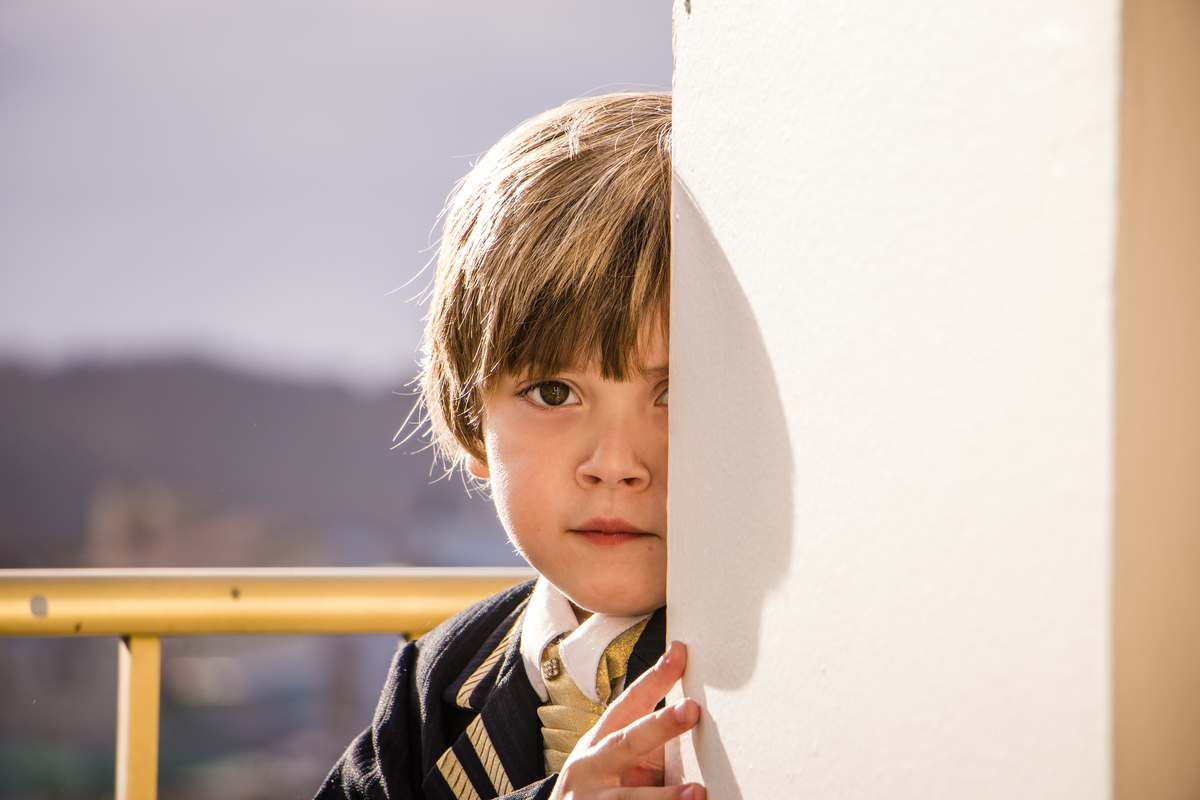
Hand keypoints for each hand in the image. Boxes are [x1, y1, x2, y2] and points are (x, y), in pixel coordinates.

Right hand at [549, 641, 705, 799]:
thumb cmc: (596, 791)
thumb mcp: (611, 763)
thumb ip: (645, 748)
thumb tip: (692, 730)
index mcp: (598, 742)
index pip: (628, 703)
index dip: (654, 678)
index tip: (680, 653)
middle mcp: (590, 767)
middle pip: (626, 743)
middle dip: (659, 726)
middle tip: (691, 709)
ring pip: (628, 797)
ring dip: (664, 796)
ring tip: (697, 792)